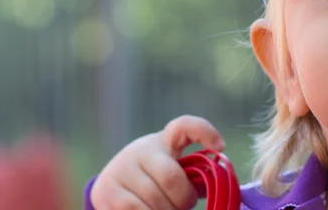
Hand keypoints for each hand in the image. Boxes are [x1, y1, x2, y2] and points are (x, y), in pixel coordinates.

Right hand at [90, 115, 224, 208]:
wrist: (110, 187)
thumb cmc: (151, 180)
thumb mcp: (169, 170)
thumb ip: (190, 174)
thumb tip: (215, 184)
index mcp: (163, 142)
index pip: (183, 126)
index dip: (205, 131)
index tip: (220, 146)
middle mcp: (140, 150)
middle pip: (172, 178)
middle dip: (182, 200)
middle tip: (181, 206)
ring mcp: (121, 170)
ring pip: (155, 200)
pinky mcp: (107, 192)